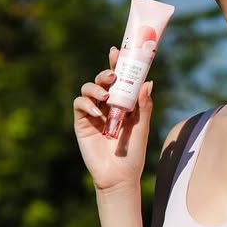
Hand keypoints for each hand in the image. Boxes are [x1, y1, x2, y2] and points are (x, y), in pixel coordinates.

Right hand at [73, 45, 154, 191]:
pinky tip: (98, 112)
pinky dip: (87, 104)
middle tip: (113, 75)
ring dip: (96, 88)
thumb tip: (148, 82)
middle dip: (105, 73)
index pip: (120, 79)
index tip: (117, 51)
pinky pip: (79, 105)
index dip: (117, 64)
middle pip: (102, 80)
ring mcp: (94, 113)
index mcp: (123, 102)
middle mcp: (108, 104)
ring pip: (88, 89)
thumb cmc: (133, 152)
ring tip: (106, 96)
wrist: (119, 175)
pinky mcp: (82, 123)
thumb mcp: (142, 126)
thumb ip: (144, 105)